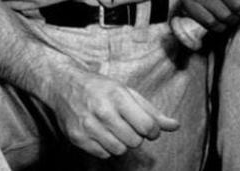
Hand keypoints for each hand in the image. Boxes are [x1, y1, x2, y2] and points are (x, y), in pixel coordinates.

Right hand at [47, 65, 178, 158]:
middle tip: (130, 126)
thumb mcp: (128, 92)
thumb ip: (151, 111)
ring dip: (122, 143)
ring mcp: (88, 126)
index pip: (146, 126)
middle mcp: (103, 111)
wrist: (64, 85)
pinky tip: (103, 133)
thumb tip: (175, 126)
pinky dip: (107, 147)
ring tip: (116, 129)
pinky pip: (103, 154)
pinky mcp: (77, 138)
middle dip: (137, 136)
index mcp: (118, 96)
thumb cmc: (100, 87)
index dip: (153, 131)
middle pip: (134, 141)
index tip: (150, 128)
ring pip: (119, 150)